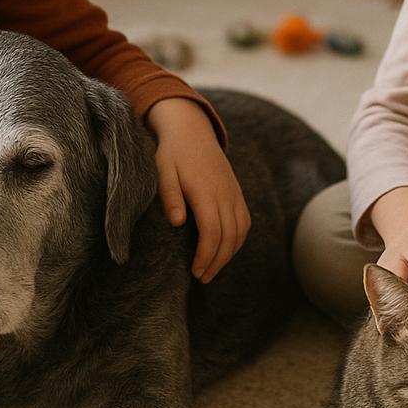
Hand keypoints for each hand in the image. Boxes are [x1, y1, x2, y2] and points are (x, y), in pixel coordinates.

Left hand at [146, 97, 250, 283]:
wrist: (191, 130)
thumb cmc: (172, 153)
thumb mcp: (163, 171)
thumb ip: (170, 196)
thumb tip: (178, 222)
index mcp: (206, 191)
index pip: (212, 232)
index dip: (206, 256)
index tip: (195, 271)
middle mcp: (224, 194)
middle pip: (229, 237)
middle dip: (217, 262)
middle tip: (202, 277)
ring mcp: (234, 193)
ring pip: (240, 231)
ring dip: (229, 254)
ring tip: (212, 269)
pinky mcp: (236, 192)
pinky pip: (245, 221)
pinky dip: (238, 240)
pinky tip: (226, 250)